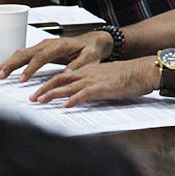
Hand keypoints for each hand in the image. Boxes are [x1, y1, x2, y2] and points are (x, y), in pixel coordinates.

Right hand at [0, 31, 114, 81]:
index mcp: (60, 45)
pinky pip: (24, 54)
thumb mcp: (90, 58)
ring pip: (22, 52)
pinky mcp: (41, 49)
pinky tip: (4, 68)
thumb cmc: (91, 50)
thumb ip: (78, 65)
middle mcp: (49, 43)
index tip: (22, 79)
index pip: (42, 56)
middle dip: (12, 64)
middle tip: (0, 75)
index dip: (31, 67)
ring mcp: (44, 45)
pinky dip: (13, 60)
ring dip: (9, 62)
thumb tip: (66, 73)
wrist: (93, 41)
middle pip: (27, 52)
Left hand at [30, 57, 158, 106]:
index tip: (37, 92)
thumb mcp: (105, 77)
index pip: (62, 76)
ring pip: (68, 86)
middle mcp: (87, 73)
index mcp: (87, 70)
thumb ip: (92, 83)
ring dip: (52, 94)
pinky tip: (66, 106)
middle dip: (43, 89)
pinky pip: (85, 94)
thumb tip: (82, 93)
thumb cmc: (128, 75)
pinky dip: (73, 100)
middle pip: (59, 80)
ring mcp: (94, 80)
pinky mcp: (103, 88)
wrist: (143, 70)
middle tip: (31, 99)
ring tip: (40, 101)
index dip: (47, 84)